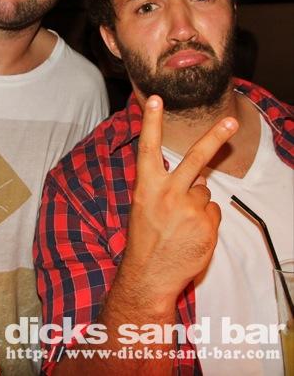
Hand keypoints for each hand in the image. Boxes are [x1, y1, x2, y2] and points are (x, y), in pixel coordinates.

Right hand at [123, 95, 238, 300]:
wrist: (148, 275)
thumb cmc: (145, 238)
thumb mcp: (144, 206)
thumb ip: (164, 186)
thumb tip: (196, 178)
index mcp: (146, 186)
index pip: (148, 148)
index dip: (151, 122)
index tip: (155, 99)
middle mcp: (167, 193)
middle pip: (195, 158)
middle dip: (215, 137)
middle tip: (232, 121)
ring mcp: (188, 209)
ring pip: (205, 192)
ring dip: (198, 204)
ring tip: (181, 224)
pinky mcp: (206, 225)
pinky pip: (214, 212)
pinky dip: (206, 220)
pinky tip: (191, 234)